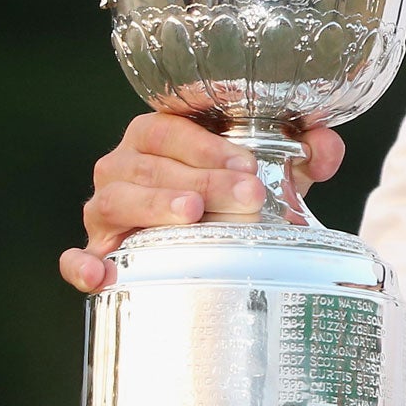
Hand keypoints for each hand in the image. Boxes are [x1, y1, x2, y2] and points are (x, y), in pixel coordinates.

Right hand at [58, 111, 344, 292]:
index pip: (169, 130)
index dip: (206, 145)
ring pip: (116, 201)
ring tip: (192, 215)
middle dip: (200, 179)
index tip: (247, 165)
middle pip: (150, 166)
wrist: (209, 240)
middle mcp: (123, 167)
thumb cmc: (232, 195)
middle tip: (244, 196)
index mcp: (157, 137)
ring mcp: (106, 209)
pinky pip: (80, 257)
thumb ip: (304, 154)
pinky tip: (102, 275)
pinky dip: (84, 265)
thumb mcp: (269, 173)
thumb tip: (325, 146)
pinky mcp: (98, 251)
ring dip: (152, 207)